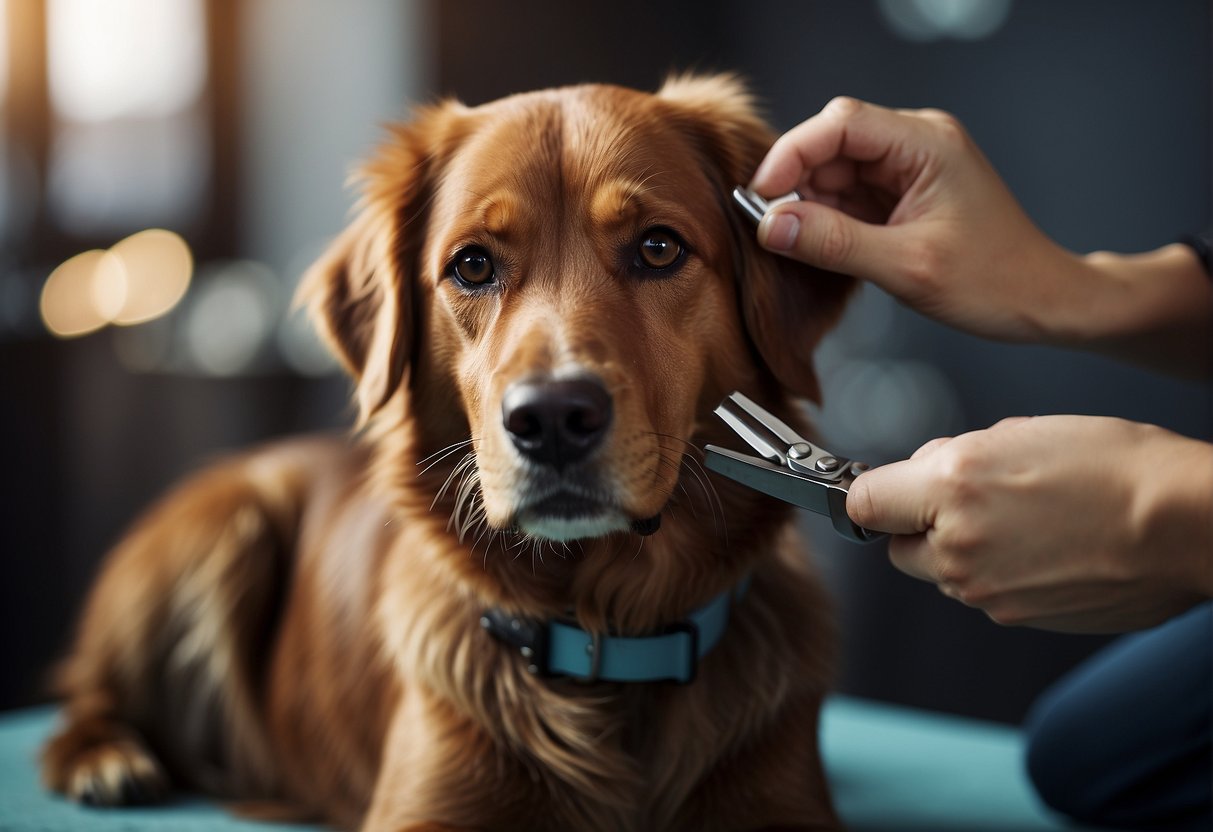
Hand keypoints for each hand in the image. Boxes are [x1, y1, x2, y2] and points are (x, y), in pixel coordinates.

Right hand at [749, 98, 1212, 375]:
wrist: (1041, 301)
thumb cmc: (994, 281)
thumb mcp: (907, 266)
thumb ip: (834, 243)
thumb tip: (770, 226)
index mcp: (926, 143)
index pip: (840, 124)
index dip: (792, 154)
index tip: (760, 196)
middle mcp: (915, 144)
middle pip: (830, 145)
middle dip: (796, 184)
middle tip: (770, 230)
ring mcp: (907, 169)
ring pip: (833, 173)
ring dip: (809, 207)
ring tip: (798, 246)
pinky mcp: (900, 195)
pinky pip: (847, 197)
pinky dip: (826, 221)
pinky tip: (820, 247)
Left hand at [845, 415, 1212, 632]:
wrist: (1184, 525)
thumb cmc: (1115, 467)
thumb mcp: (1015, 433)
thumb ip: (950, 458)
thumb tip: (922, 472)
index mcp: (950, 488)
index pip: (861, 503)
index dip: (873, 492)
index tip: (884, 488)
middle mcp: (956, 547)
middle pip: (896, 545)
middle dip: (918, 523)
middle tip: (966, 498)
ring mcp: (983, 591)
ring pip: (940, 572)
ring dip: (959, 549)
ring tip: (1021, 519)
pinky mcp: (1013, 617)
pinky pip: (981, 592)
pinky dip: (997, 573)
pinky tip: (1042, 547)